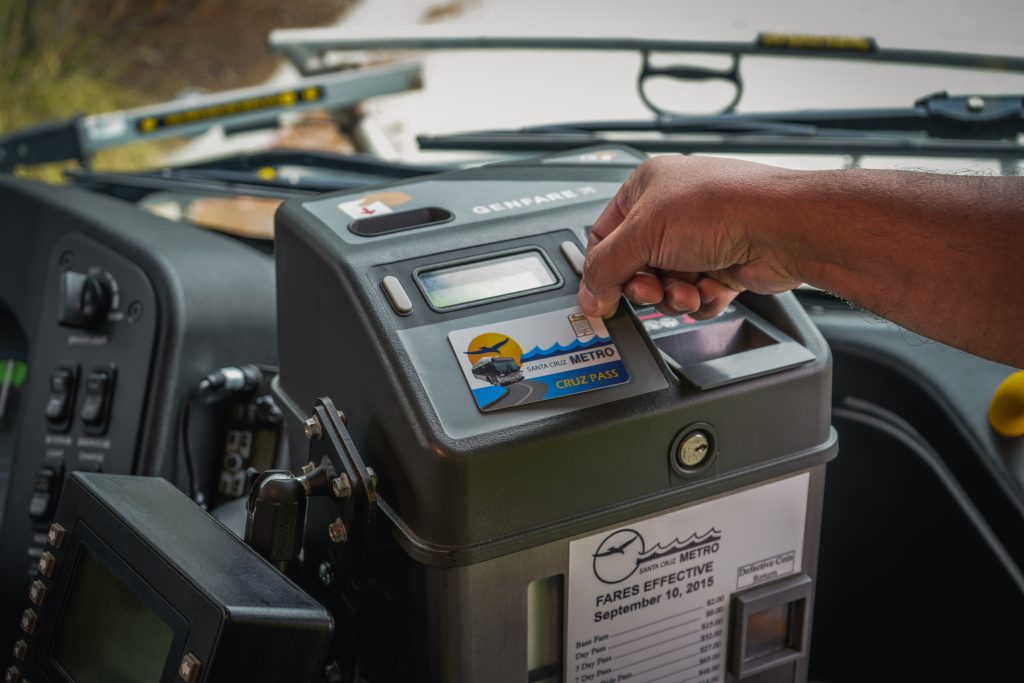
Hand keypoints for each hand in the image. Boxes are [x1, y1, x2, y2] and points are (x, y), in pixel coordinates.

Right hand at [577, 155, 803, 318]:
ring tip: (689, 288)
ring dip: (673, 295)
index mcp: (647, 187)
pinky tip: (711, 288)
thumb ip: (605, 267)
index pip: (604, 235)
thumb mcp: (644, 233)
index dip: (602, 268)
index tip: (603, 294)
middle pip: (634, 266)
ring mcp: (698, 240)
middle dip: (644, 285)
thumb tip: (589, 294)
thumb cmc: (724, 207)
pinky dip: (699, 300)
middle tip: (652, 289)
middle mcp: (672, 212)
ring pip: (664, 286)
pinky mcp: (721, 267)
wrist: (782, 229)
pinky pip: (693, 297)